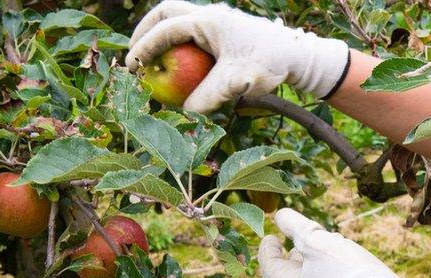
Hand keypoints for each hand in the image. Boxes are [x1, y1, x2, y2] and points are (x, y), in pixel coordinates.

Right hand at [126, 1, 349, 111]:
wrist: (297, 56)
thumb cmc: (268, 66)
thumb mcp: (236, 84)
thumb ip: (209, 96)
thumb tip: (184, 112)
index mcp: (209, 21)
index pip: (166, 30)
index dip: (145, 48)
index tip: (132, 66)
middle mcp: (211, 15)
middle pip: (166, 13)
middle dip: (145, 30)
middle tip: (134, 54)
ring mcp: (218, 20)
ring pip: (179, 18)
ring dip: (161, 34)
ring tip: (151, 59)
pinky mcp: (224, 30)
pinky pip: (193, 31)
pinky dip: (179, 43)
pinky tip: (177, 65)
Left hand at [258, 209, 430, 277]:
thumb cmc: (346, 273)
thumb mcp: (318, 241)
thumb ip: (297, 227)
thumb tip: (280, 216)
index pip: (270, 268)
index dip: (267, 250)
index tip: (270, 236)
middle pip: (291, 276)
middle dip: (293, 255)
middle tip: (298, 239)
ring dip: (313, 261)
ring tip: (327, 244)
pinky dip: (329, 271)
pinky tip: (346, 260)